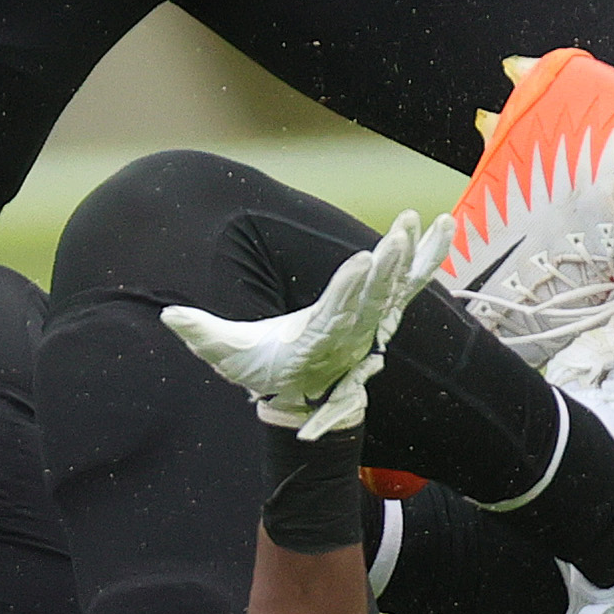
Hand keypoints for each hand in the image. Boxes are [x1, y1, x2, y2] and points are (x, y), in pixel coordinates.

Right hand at [164, 208, 453, 437]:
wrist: (307, 391)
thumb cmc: (268, 369)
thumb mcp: (231, 355)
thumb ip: (204, 334)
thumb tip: (170, 315)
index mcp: (317, 339)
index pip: (336, 313)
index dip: (349, 289)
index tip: (361, 262)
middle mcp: (352, 330)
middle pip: (374, 298)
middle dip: (386, 268)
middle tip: (397, 237)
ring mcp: (373, 318)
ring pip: (397, 286)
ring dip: (409, 255)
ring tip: (416, 222)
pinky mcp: (384, 305)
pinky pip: (414, 279)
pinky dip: (429, 254)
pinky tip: (443, 223)